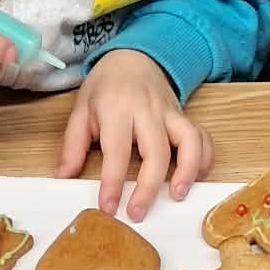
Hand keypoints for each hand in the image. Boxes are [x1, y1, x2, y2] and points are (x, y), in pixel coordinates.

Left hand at [55, 50, 211, 217]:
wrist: (134, 57)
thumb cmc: (105, 87)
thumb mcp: (81, 110)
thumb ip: (73, 144)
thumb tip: (64, 178)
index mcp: (117, 109)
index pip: (117, 150)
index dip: (113, 182)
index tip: (108, 208)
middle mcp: (148, 111)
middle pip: (156, 150)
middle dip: (149, 186)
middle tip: (138, 213)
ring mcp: (170, 113)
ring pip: (189, 140)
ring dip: (188, 169)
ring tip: (178, 195)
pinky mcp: (184, 116)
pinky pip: (202, 136)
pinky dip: (205, 158)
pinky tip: (196, 178)